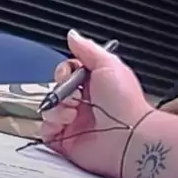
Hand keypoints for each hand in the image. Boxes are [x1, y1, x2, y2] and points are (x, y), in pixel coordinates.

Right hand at [40, 30, 152, 177]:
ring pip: (48, 109)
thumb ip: (87, 49)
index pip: (66, 74)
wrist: (131, 136)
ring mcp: (74, 123)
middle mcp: (83, 105)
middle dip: (60, 90)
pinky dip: (50, 125)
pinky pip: (45, 130)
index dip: (64, 72)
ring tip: (72, 112)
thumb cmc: (126, 102)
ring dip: (56, 108)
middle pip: (55, 90)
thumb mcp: (109, 65)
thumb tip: (72, 35)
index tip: (71, 75)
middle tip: (75, 96)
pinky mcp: (66, 142)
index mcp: (93, 86)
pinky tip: (65, 123)